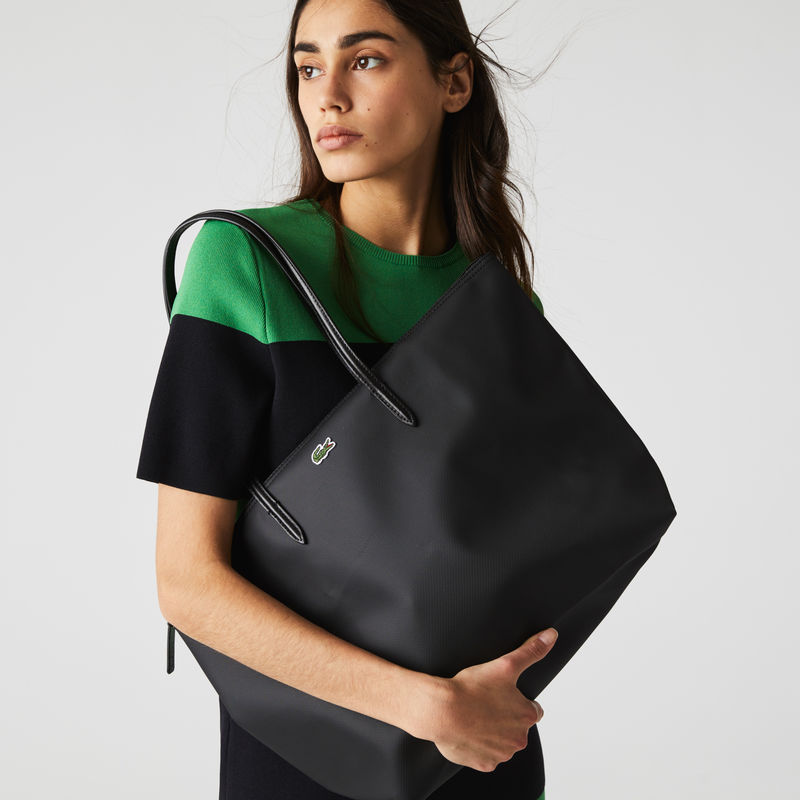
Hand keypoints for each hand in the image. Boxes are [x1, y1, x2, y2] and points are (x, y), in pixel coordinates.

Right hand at [425, 627, 557, 771]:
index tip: (500, 694)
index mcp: (527, 716)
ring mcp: (501, 755)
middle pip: (516, 727)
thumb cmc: (470, 689)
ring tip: (475, 715)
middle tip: (485, 703)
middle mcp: (518, 739)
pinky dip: (478, 745)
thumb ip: (531, 651)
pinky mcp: (483, 764)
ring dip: (492, 731)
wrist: (441, 711)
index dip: (516, 700)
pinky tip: (468, 730)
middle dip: (504, 717)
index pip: (532, 709)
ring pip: (501, 741)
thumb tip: (551, 636)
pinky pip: (485, 755)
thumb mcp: (505, 665)